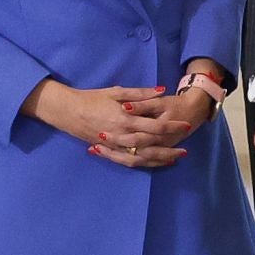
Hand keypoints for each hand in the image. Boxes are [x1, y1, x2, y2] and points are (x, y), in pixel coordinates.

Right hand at [23, 79, 191, 170]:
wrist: (68, 111)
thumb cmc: (93, 98)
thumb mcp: (116, 91)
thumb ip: (140, 93)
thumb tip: (161, 90)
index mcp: (125, 118)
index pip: (154, 125)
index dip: (171, 126)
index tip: (185, 126)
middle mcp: (122, 134)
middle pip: (151, 145)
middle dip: (169, 148)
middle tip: (184, 150)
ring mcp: (115, 145)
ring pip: (140, 157)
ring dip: (158, 160)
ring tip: (174, 159)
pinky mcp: (109, 151)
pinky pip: (128, 161)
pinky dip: (143, 164)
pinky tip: (154, 163)